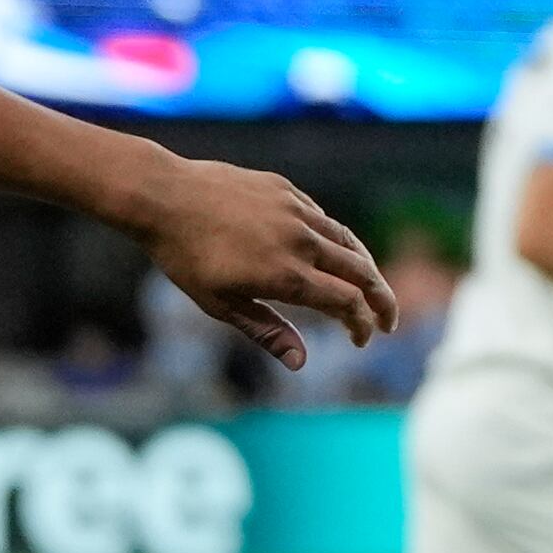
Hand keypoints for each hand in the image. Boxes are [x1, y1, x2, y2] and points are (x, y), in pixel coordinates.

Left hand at [139, 157, 391, 372]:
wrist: (164, 197)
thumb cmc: (184, 257)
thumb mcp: (219, 303)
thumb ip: (265, 330)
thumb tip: (301, 361)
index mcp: (286, 275)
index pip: (345, 303)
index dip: (361, 324)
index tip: (361, 339)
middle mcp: (300, 241)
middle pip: (361, 272)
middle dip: (382, 300)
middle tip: (388, 320)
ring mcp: (296, 211)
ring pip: (346, 241)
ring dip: (365, 267)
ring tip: (370, 287)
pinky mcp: (286, 190)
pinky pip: (321, 218)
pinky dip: (335, 239)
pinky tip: (330, 252)